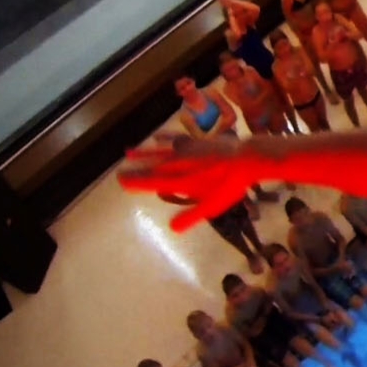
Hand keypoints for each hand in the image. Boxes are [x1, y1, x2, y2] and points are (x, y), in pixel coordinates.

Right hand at [120, 137, 265, 230]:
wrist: (246, 157)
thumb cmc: (229, 184)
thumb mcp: (210, 206)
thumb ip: (190, 217)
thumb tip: (172, 229)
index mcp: (179, 180)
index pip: (151, 182)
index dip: (135, 182)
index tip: (121, 181)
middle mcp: (178, 164)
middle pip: (152, 167)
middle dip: (136, 170)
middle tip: (119, 172)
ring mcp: (187, 150)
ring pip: (160, 151)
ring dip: (145, 152)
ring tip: (129, 151)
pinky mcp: (197, 141)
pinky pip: (175, 139)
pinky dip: (164, 138)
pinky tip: (157, 137)